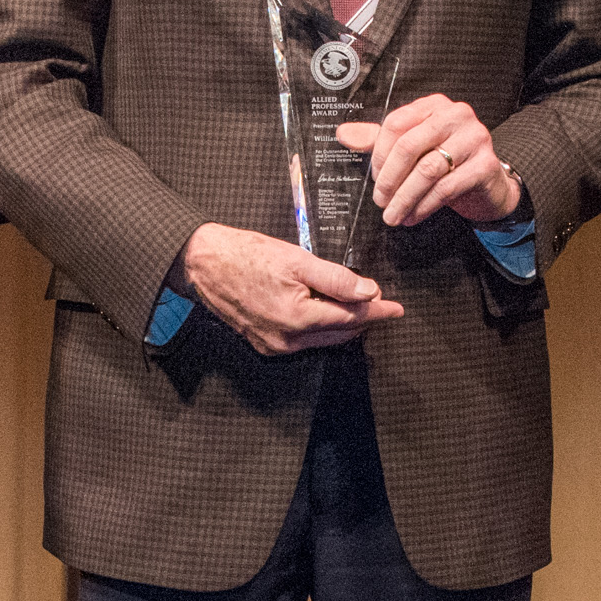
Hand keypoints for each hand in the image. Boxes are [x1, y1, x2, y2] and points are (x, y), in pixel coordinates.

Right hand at [177, 220, 405, 354]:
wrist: (204, 262)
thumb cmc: (245, 255)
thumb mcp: (298, 259)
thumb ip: (336, 279)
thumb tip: (368, 292)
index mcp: (298, 318)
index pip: (351, 318)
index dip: (377, 312)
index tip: (396, 309)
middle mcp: (287, 339)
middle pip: (339, 333)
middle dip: (363, 319)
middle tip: (382, 305)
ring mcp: (274, 345)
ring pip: (322, 339)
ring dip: (343, 325)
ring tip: (360, 308)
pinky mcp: (264, 344)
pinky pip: (303, 341)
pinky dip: (320, 329)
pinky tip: (327, 314)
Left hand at [335, 94, 524, 228]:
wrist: (487, 184)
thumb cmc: (447, 161)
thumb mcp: (412, 147)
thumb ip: (379, 140)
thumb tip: (343, 134)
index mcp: (434, 105)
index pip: (397, 123)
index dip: (380, 155)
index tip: (373, 179)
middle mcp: (456, 115)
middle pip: (410, 146)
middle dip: (389, 179)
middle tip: (380, 202)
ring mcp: (475, 138)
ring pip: (428, 170)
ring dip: (405, 198)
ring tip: (393, 215)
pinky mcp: (485, 165)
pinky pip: (447, 188)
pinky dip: (424, 206)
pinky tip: (413, 216)